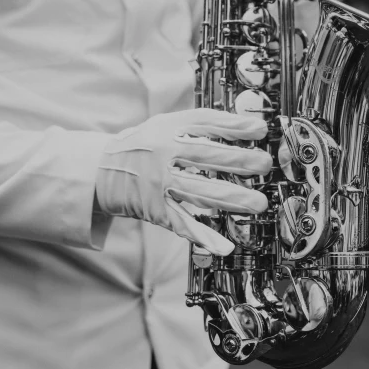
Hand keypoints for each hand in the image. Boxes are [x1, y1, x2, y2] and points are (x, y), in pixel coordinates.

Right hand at [95, 109, 272, 255]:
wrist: (104, 170)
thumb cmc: (148, 144)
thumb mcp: (170, 124)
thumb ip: (207, 124)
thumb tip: (252, 125)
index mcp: (168, 130)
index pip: (205, 123)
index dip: (233, 126)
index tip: (260, 130)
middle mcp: (163, 155)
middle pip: (206, 157)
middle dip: (238, 161)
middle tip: (264, 165)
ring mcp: (159, 184)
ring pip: (200, 192)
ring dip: (231, 199)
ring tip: (258, 204)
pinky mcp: (157, 210)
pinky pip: (183, 224)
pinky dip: (204, 236)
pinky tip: (225, 245)